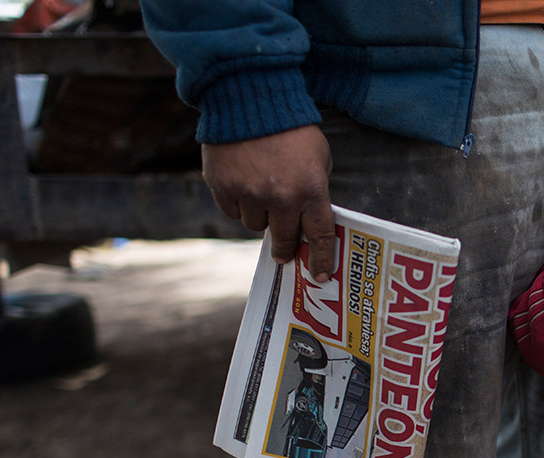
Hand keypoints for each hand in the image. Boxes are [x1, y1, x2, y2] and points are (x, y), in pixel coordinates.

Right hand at [201, 125, 335, 280]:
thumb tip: (308, 216)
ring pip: (256, 225)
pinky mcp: (222, 185)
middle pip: (284, 239)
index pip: (319, 236)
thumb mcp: (320, 155)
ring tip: (262, 195)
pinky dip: (238, 204)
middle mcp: (280, 197)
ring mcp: (249, 193)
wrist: (249, 97)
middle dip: (286, 249)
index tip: (319, 275)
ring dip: (261, 217)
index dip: (320, 259)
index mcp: (310, 190)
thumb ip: (316, 186)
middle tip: (285, 253)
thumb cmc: (290, 125)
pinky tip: (242, 185)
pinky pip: (232, 211)